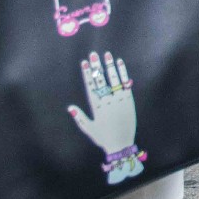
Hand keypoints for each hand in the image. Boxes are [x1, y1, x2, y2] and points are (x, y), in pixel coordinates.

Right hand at [66, 52, 145, 184]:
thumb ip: (80, 118)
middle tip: (93, 54)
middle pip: (100, 80)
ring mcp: (118, 100)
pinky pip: (125, 84)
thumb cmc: (104, 138)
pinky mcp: (128, 100)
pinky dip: (122, 73)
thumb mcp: (89, 129)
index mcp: (96, 107)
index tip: (84, 63)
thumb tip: (70, 107)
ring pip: (113, 79)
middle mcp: (107, 101)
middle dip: (96, 66)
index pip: (90, 86)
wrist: (121, 145)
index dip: (87, 74)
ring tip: (106, 54)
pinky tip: (119, 63)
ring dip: (109, 66)